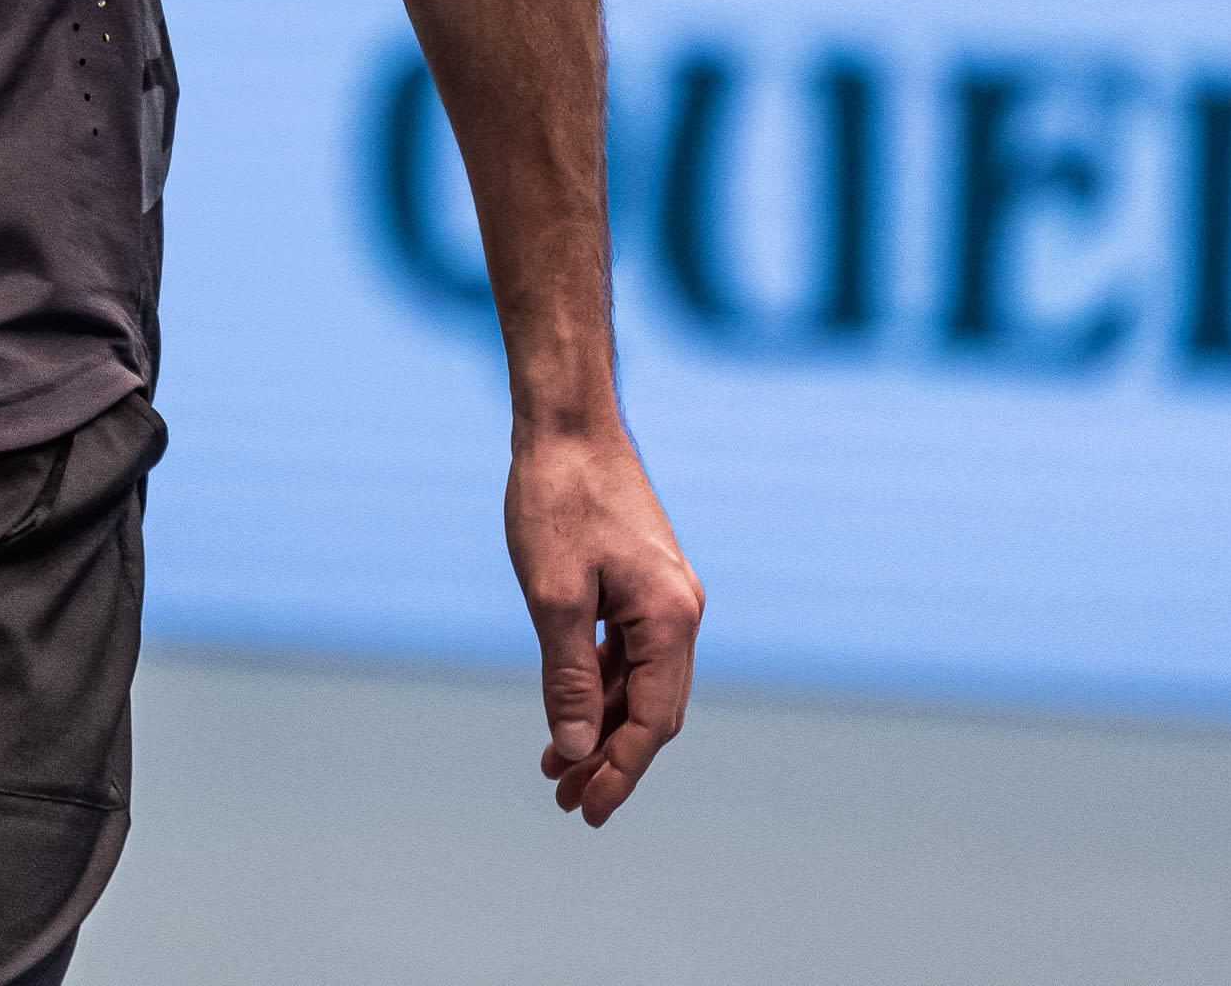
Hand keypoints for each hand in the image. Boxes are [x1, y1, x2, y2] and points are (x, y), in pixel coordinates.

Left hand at [508, 423, 697, 825]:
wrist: (567, 421)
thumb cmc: (557, 498)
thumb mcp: (551, 596)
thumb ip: (566, 676)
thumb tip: (575, 748)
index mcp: (670, 619)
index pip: (652, 721)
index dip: (620, 771)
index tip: (587, 810)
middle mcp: (679, 612)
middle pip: (652, 710)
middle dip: (612, 759)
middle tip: (567, 803)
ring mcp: (662, 596)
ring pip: (636, 683)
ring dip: (600, 726)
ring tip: (557, 770)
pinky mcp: (639, 582)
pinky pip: (625, 652)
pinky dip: (597, 685)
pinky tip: (567, 710)